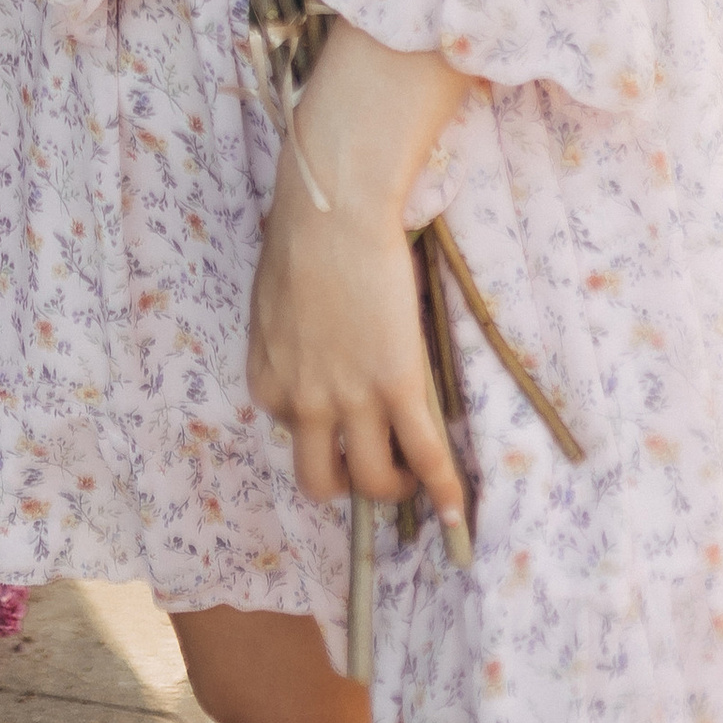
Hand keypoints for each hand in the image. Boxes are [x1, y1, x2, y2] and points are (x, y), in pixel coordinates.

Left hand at [246, 20, 473, 542]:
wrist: (333, 211)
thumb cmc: (302, 235)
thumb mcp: (275, 300)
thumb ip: (288, 338)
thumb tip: (311, 340)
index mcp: (267, 378)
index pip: (288, 431)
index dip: (317, 427)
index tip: (337, 415)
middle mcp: (302, 402)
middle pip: (321, 479)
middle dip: (347, 482)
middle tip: (370, 466)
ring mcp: (350, 400)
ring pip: (373, 480)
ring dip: (394, 487)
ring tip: (412, 474)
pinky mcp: (397, 387)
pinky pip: (424, 455)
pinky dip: (442, 491)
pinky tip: (455, 511)